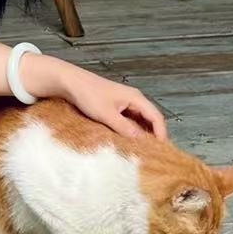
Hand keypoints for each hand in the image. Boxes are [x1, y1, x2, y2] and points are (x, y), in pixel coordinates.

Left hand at [45, 61, 166, 140]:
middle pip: (151, 117)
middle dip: (154, 134)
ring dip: (142, 132)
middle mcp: (134, 98)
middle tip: (154, 152)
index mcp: (136, 98)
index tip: (161, 149)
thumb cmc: (88, 94)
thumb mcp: (106, 114)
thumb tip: (141, 140)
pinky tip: (128, 139)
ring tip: (142, 148)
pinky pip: (130, 118)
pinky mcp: (116, 104)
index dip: (161, 133)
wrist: (70, 82)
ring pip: (140, 119)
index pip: (156, 116)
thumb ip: (124, 127)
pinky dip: (132, 128)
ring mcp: (125, 101)